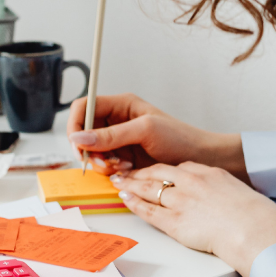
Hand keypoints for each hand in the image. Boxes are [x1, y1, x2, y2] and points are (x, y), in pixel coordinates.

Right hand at [66, 93, 248, 181]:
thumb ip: (111, 134)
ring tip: (122, 166)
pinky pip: (103, 165)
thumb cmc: (180, 138)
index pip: (83, 107)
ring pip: (91, 152)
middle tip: (103, 161)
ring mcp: (118, 141)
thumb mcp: (145, 130)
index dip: (75, 124)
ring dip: (101, 162)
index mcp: (120, 105)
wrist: (200, 159)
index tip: (77, 144)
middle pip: (83, 132)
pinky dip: (109, 171)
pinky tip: (126, 171)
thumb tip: (79, 138)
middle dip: (89, 149)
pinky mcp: (122, 158)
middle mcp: (116, 121)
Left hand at [111, 162, 275, 276]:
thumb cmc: (252, 214)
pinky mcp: (175, 222)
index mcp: (207, 173)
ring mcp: (181, 202)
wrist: (254, 229)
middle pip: (157, 173)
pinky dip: (134, 204)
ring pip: (148, 189)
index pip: (177, 167)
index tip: (152, 170)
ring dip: (130, 185)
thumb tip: (215, 191)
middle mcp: (190, 183)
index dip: (160, 169)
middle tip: (125, 172)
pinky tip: (125, 199)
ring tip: (119, 182)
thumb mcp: (236, 189)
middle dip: (138, 173)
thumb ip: (219, 186)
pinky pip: (149, 211)